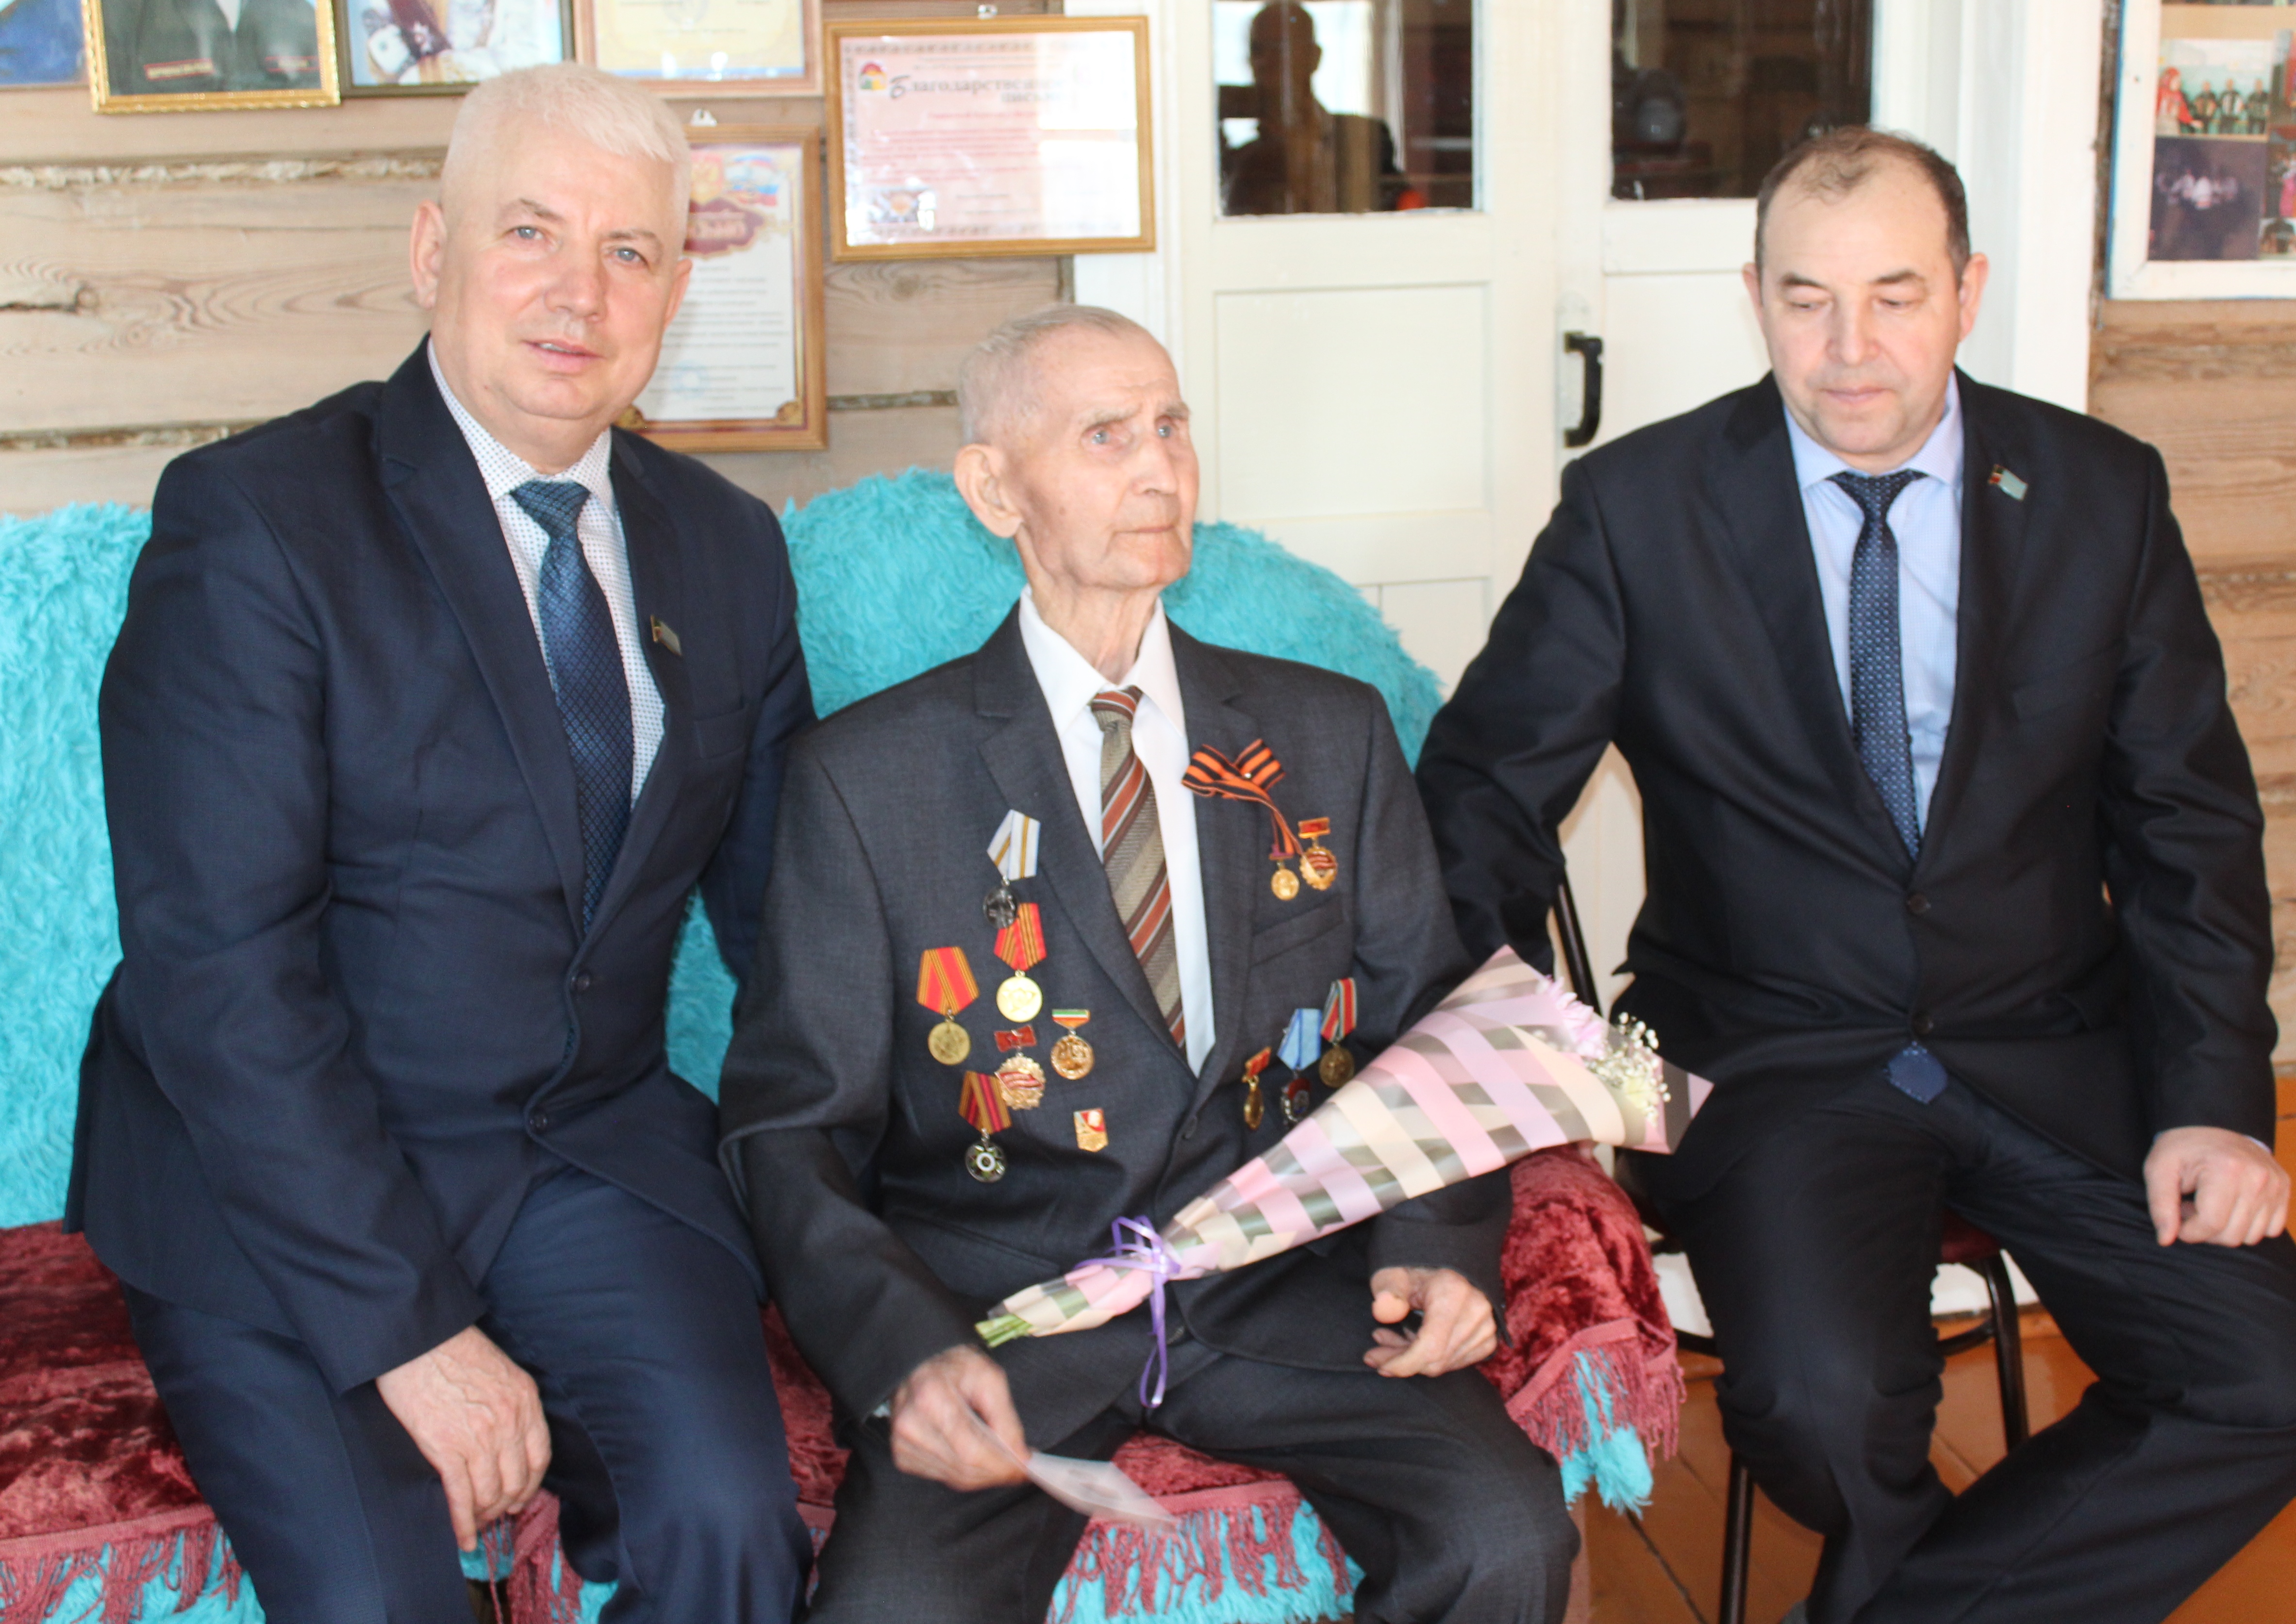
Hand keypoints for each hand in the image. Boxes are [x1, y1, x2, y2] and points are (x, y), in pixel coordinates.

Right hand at [374, 1326, 550, 1550]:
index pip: (540, 1458)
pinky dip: (462, 1523)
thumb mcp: (502, 1371)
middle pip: (517, 1481)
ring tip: (476, 1525)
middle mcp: (509, 1422)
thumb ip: (511, 1405)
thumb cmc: (454, 1351)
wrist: (418, 1340)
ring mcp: (479, 1437)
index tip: (520, 1498)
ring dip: (484, 1516)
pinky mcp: (446, 1448)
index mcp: (525, 1401)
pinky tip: (462, 1537)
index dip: (531, 1486)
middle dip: (506, 1505)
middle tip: (495, 1516)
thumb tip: (509, 1441)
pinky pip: (461, 1497)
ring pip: (490, 1493)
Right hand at [888, 1344, 1029, 1490]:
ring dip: (983, 1476)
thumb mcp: (990, 1378)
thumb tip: (1021, 1456)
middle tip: (1019, 1469)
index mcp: (931, 1398)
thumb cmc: (957, 1367)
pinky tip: (977, 1459)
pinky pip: (942, 1476)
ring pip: (955, 1478)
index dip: (1001, 1465)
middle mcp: (911, 1425)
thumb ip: (1006, 1418)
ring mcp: (902, 1443)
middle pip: (963, 1468)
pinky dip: (965, 1473)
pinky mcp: (902, 1455)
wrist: (923, 1363)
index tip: (1024, 1469)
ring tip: (1002, 1462)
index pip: (971, 1450)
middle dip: (997, 1473)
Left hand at [1365, 1266, 1497, 1376]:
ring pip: (1443, 1364)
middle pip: (1436, 1360)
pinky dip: (1431, 1358)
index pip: (1430, 1347)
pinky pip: (1454, 1362)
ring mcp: (1486, 1327)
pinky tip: (1413, 1341)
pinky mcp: (1487, 1339)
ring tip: (1390, 1340)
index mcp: (1453, 1292)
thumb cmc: (1413, 1268)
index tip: (1376, 1362)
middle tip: (1375, 1353)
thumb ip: (1387, 1289)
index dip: (1402, 1363)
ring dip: (1413, 1360)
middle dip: (1401, 1362)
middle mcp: (1476, 1311)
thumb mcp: (1393, 1271)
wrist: (1443, 1266)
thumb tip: (1383, 1309)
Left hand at [2144, 1126, 2289, 1247]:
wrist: (2211, 1122)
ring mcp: (2275, 1184)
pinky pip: (2270, 1229)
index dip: (2188, 1231)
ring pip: (2250, 1237)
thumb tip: (2165, 1240)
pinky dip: (2248, 1225)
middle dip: (2205, 1230)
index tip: (2179, 1215)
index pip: (2210, 1225)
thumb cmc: (2182, 1148)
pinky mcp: (2284, 1189)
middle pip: (2231, 1235)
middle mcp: (2258, 1178)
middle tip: (2192, 1207)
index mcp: (2226, 1170)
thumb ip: (2160, 1206)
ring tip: (2210, 1204)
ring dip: (2226, 1229)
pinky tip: (2231, 1206)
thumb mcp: (2159, 1169)